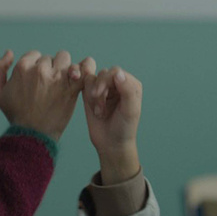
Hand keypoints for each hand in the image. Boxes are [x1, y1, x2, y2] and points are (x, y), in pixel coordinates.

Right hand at [0, 50, 91, 141]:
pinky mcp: (72, 87)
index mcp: (22, 67)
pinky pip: (83, 69)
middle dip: (48, 69)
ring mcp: (58, 78)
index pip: (34, 55)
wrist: (33, 133)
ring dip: (63, 67)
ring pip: (65, 59)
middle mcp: (40, 70)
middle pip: (49, 58)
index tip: (35, 81)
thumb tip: (10, 52)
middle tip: (46, 86)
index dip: (34, 67)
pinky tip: (79, 75)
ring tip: (60, 81)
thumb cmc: (15, 114)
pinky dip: (84, 68)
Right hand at [82, 65, 142, 184]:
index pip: (116, 72)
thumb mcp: (130, 110)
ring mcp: (105, 88)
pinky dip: (88, 97)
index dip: (107, 81)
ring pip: (93, 79)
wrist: (110, 143)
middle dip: (99, 90)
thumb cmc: (124, 128)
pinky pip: (85, 86)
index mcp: (130, 85)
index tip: (101, 94)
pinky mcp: (92, 94)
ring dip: (93, 95)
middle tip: (100, 108)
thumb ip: (127, 90)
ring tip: (99, 111)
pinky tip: (95, 109)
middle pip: (104, 74)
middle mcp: (118, 84)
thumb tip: (117, 73)